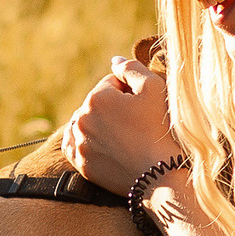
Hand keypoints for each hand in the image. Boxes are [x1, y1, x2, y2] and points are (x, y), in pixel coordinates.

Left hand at [64, 56, 179, 192]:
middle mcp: (81, 119)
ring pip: (85, 121)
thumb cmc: (160, 129)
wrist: (161, 175)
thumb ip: (131, 68)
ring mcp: (79, 143)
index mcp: (96, 98)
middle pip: (97, 102)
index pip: (111, 83)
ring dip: (99, 122)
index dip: (131, 91)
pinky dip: (82, 139)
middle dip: (114, 106)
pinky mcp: (81, 164)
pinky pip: (73, 144)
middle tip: (136, 122)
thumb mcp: (154, 88)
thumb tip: (114, 61)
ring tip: (122, 133)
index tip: (143, 105)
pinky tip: (97, 140)